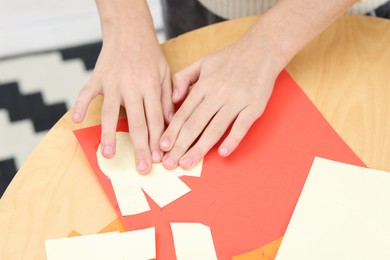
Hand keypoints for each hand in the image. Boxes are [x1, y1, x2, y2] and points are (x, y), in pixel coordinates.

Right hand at [72, 37, 173, 173]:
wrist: (129, 30)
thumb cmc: (150, 55)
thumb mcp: (165, 74)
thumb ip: (167, 98)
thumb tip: (169, 124)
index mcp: (150, 87)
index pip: (155, 119)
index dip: (157, 141)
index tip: (159, 159)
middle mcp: (132, 87)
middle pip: (136, 122)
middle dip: (140, 147)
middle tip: (142, 168)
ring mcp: (112, 82)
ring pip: (110, 112)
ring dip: (109, 135)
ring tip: (109, 155)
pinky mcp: (97, 77)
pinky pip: (86, 93)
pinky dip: (80, 105)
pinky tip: (78, 121)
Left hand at [159, 32, 285, 169]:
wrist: (262, 49)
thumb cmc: (230, 58)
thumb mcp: (202, 62)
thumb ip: (183, 77)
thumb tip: (174, 98)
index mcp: (204, 85)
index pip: (184, 113)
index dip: (172, 131)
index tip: (162, 147)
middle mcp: (218, 94)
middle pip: (195, 124)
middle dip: (180, 145)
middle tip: (169, 163)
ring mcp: (237, 101)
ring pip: (215, 128)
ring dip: (200, 148)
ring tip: (187, 163)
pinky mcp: (254, 106)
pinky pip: (242, 125)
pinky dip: (233, 139)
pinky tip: (223, 153)